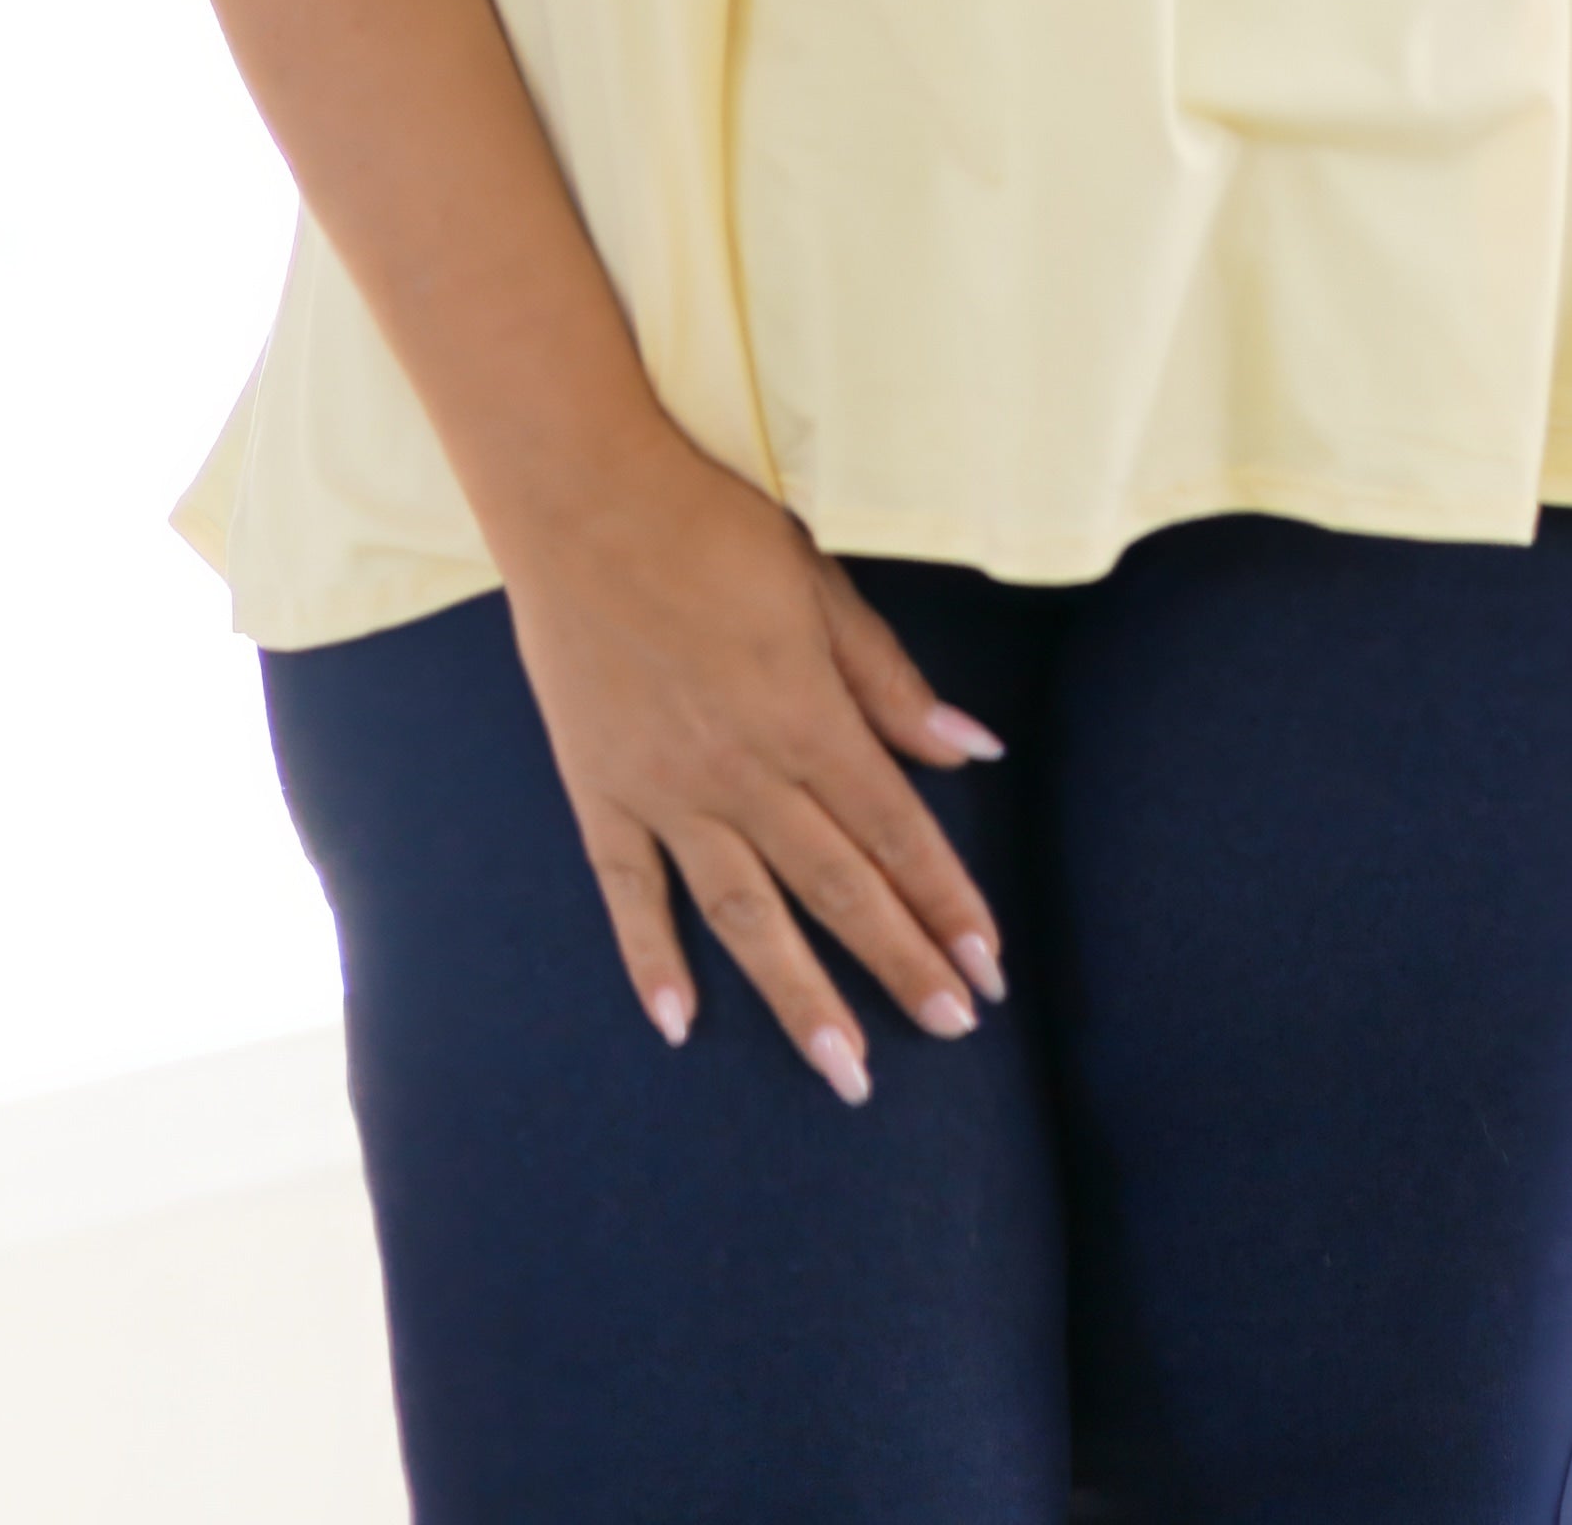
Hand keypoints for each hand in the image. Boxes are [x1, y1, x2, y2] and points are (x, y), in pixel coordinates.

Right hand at [504, 422, 1008, 1104]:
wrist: (581, 500)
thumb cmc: (711, 532)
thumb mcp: (820, 588)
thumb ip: (890, 682)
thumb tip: (973, 750)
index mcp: (806, 716)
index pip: (896, 831)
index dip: (948, 903)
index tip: (990, 967)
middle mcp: (741, 771)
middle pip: (836, 887)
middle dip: (899, 965)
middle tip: (951, 1031)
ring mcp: (664, 790)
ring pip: (744, 915)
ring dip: (799, 996)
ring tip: (844, 1070)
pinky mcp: (598, 790)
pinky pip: (629, 892)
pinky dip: (651, 960)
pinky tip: (678, 1024)